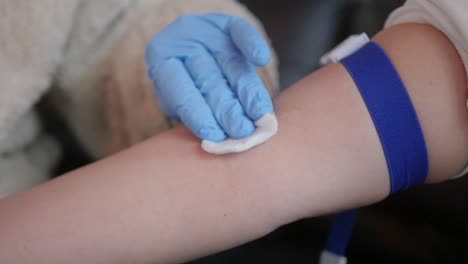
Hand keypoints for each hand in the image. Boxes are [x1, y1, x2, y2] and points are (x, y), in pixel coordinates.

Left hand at [145, 13, 273, 141]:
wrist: (189, 44)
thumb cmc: (182, 82)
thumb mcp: (175, 98)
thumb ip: (189, 113)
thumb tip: (214, 139)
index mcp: (161, 66)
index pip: (180, 93)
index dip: (197, 115)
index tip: (215, 136)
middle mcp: (183, 47)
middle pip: (208, 81)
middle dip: (227, 108)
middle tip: (243, 130)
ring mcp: (207, 34)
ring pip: (229, 65)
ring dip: (246, 90)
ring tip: (259, 113)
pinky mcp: (227, 24)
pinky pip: (240, 31)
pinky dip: (251, 43)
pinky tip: (260, 58)